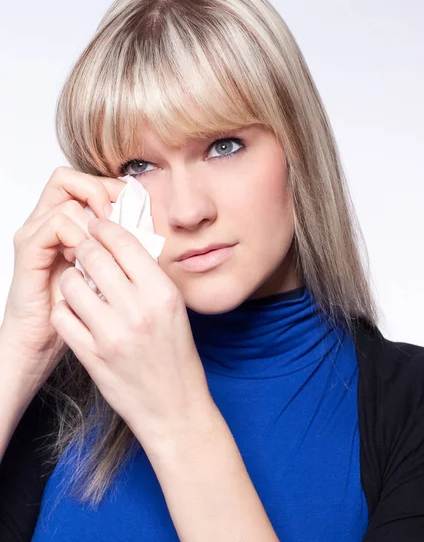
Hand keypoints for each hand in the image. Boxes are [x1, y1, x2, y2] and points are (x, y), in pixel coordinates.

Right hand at [0, 166, 124, 386]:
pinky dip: (76, 232)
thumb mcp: (106, 274)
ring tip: (104, 241)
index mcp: (67, 224)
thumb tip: (149, 226)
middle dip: (101, 191)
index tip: (135, 203)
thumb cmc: (75, 311)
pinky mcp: (29, 251)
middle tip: (120, 215)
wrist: (41, 342)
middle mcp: (48, 222)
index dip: (112, 186)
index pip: (87, 182)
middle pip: (69, 178)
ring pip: (64, 197)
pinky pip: (54, 224)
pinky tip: (87, 253)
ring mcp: (36, 234)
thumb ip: (119, 248)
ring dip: (91, 215)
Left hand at [50, 216, 214, 456]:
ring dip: (71, 279)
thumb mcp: (174, 309)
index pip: (124, 242)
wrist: (175, 407)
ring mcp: (111, 335)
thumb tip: (121, 244)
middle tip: (83, 249)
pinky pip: (62, 316)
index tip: (97, 225)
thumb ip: (149, 276)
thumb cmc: (177, 357)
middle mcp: (137, 310)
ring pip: (71, 284)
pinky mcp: (91, 356)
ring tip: (80, 284)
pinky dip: (65, 309)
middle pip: (93, 256)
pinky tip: (76, 311)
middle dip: (84, 247)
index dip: (105, 227)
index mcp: (162, 294)